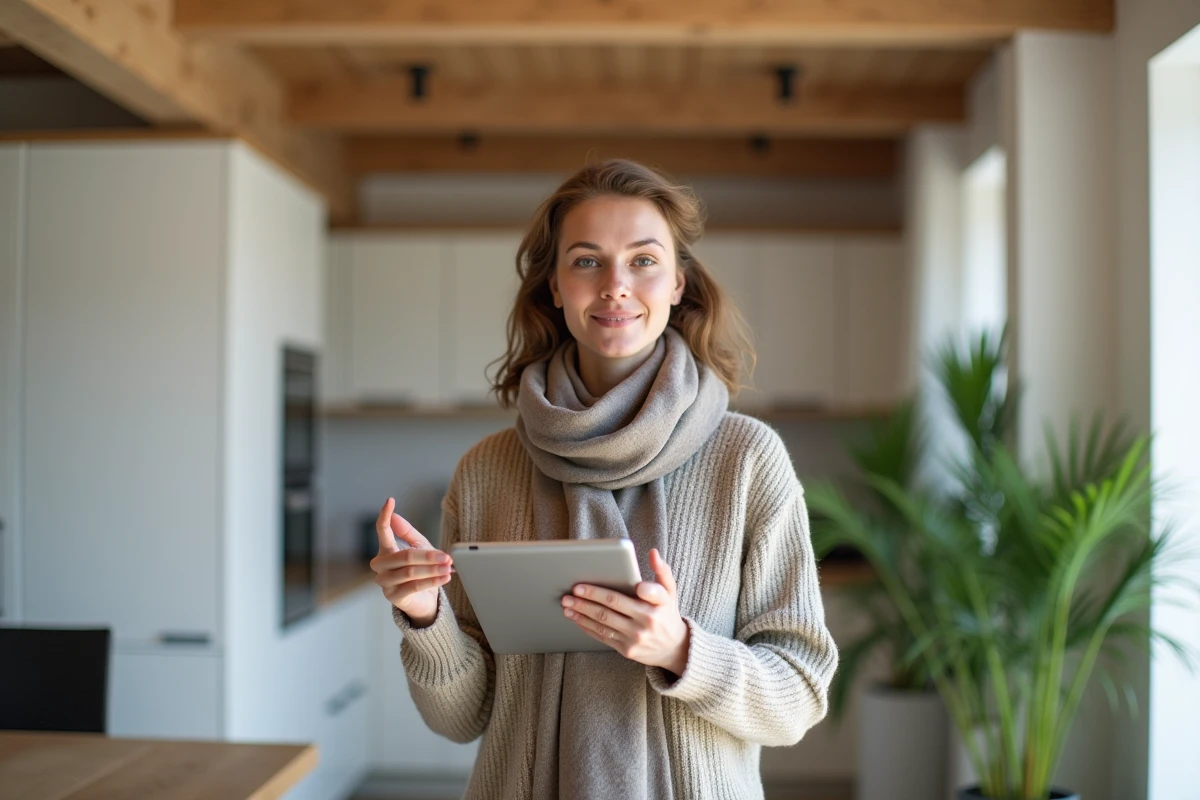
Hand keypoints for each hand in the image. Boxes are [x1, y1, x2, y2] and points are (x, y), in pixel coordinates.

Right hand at [370, 497, 452, 627]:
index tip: (390, 501)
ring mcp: (385, 582)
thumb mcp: (419, 547)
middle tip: (447, 557)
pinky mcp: (393, 597)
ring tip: (448, 567)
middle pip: (404, 556)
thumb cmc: (421, 570)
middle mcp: (380, 566)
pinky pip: (414, 586)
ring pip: (410, 572)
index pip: (382, 531)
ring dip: (432, 569)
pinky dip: (432, 581)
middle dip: (428, 556)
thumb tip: (394, 515)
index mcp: (385, 550)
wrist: (424, 599)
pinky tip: (445, 577)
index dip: (385, 516)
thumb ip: (407, 532)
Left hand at [561, 548, 690, 675]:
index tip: (621, 582)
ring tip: (567, 603)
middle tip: (573, 590)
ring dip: (582, 612)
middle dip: (591, 597)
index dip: (644, 589)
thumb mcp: (670, 592)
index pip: (649, 593)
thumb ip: (662, 571)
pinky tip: (575, 617)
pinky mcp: (626, 649)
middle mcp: (647, 621)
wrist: (673, 649)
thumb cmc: (667, 613)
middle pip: (614, 606)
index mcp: (659, 604)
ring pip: (604, 622)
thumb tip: (653, 552)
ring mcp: (635, 637)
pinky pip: (602, 636)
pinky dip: (587, 626)